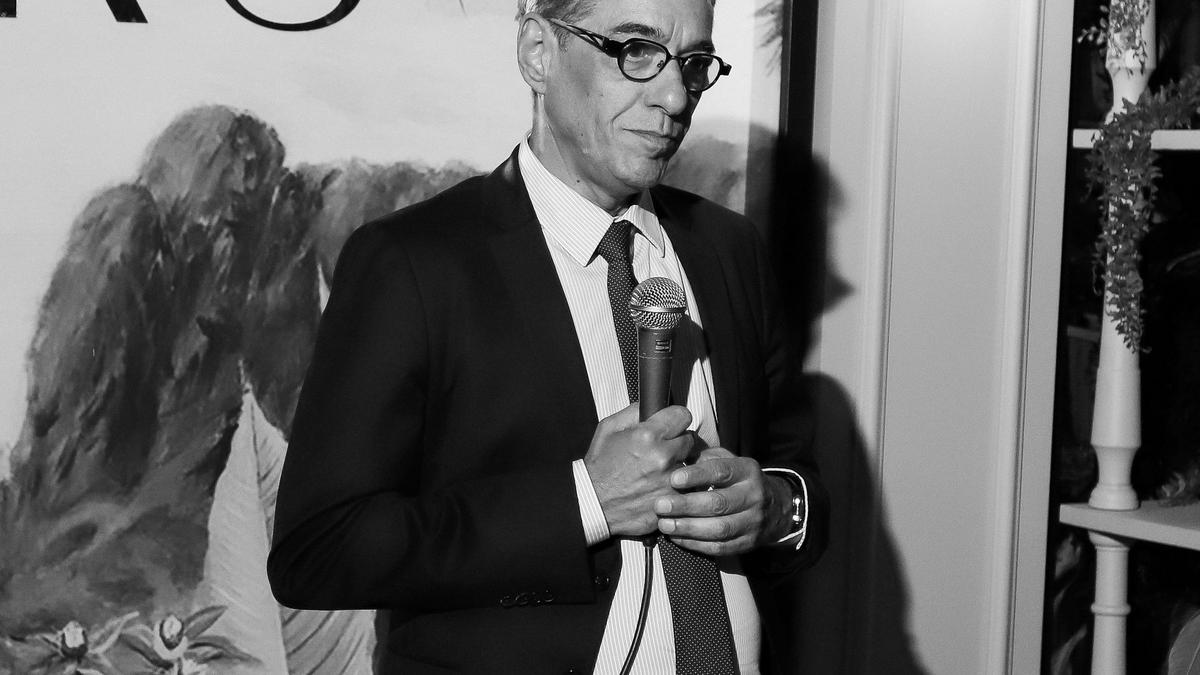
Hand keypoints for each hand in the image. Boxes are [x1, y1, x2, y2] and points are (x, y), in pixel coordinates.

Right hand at [584, 404, 696, 537]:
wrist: (593, 504)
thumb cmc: (600, 468)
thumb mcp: (608, 429)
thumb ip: (633, 412)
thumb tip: (651, 405)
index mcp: (647, 436)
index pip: (682, 415)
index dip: (675, 418)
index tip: (671, 424)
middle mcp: (663, 457)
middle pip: (689, 439)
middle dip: (677, 442)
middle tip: (662, 450)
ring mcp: (670, 481)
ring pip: (690, 465)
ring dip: (679, 465)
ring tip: (659, 471)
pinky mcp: (674, 501)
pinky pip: (687, 487)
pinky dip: (678, 487)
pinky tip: (660, 486)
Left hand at [654, 448, 791, 555]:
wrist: (774, 508)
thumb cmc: (738, 480)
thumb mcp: (728, 461)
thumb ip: (704, 457)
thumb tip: (677, 452)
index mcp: (747, 471)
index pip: (721, 472)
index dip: (697, 476)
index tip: (673, 479)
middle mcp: (753, 496)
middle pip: (718, 503)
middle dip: (686, 505)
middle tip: (660, 506)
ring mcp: (752, 522)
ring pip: (719, 528)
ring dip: (688, 528)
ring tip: (664, 524)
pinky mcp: (747, 543)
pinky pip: (720, 547)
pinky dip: (695, 544)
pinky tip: (677, 538)